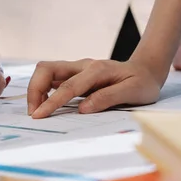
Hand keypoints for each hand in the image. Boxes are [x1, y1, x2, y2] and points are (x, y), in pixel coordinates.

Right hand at [27, 59, 162, 117]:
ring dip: (36, 89)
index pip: (68, 87)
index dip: (51, 102)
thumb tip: (83, 109)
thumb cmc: (142, 83)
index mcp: (97, 70)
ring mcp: (78, 69)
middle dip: (35, 90)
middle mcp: (84, 66)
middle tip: (35, 113)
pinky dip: (44, 91)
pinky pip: (53, 79)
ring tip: (38, 111)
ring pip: (47, 71)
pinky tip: (45, 105)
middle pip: (47, 69)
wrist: (146, 71)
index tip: (38, 115)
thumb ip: (109, 98)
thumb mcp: (134, 92)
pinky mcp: (76, 75)